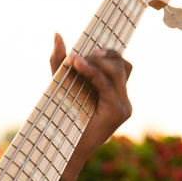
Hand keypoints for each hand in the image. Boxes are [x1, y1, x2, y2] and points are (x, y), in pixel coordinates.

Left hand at [50, 33, 132, 157]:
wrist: (60, 148)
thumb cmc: (61, 118)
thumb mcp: (60, 85)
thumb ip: (59, 61)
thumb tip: (57, 33)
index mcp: (116, 95)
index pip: (122, 65)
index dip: (108, 53)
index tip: (85, 51)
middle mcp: (124, 101)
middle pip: (123, 65)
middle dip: (102, 55)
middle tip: (79, 57)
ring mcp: (123, 107)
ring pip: (118, 72)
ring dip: (96, 62)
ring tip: (75, 61)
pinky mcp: (117, 112)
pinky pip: (107, 85)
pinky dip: (92, 72)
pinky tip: (77, 65)